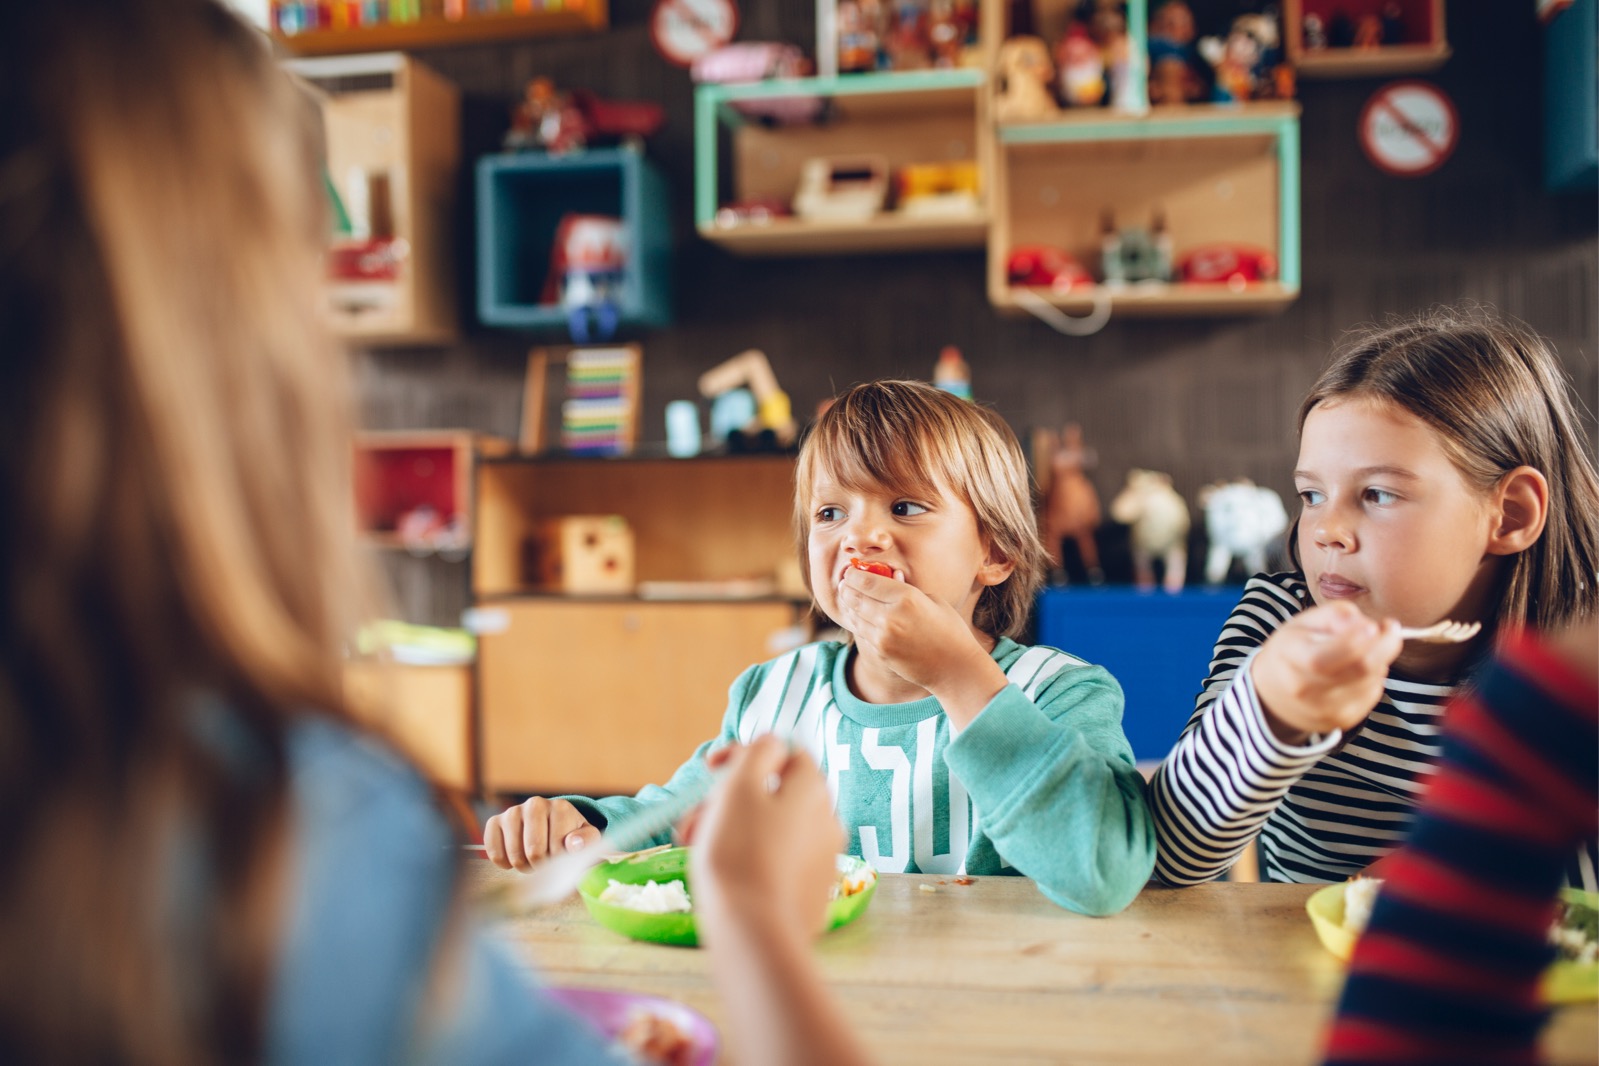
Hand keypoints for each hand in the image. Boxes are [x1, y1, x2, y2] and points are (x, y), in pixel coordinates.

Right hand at [481, 797, 600, 870]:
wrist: (551, 826)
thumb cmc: (570, 836)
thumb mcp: (588, 839)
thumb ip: (587, 842)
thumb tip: (572, 844)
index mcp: (560, 808)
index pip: (556, 849)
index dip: (558, 863)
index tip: (561, 861)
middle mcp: (535, 804)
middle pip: (534, 852)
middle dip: (541, 866)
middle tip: (545, 864)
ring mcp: (513, 811)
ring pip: (514, 854)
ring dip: (524, 866)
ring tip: (532, 861)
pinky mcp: (495, 821)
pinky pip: (494, 851)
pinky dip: (504, 862)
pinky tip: (514, 858)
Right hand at [681, 737, 843, 942]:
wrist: (753, 932)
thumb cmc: (739, 852)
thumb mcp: (740, 786)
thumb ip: (757, 752)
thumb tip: (770, 744)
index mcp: (813, 789)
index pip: (785, 753)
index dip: (745, 755)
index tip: (710, 769)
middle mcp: (827, 820)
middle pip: (772, 793)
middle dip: (728, 799)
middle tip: (695, 820)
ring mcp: (821, 860)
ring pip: (769, 829)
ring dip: (730, 829)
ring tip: (696, 849)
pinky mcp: (809, 894)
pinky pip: (775, 862)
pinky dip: (748, 859)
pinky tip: (721, 877)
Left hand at [834, 566, 996, 697]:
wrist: (954, 668)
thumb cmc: (950, 630)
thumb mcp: (934, 601)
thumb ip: (908, 588)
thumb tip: (890, 576)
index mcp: (907, 598)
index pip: (867, 581)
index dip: (853, 574)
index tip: (850, 572)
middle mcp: (891, 616)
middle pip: (855, 597)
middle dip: (846, 589)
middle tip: (844, 584)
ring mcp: (883, 637)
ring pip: (854, 616)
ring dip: (849, 606)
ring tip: (848, 598)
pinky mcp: (880, 652)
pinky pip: (861, 633)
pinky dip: (858, 623)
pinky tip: (860, 617)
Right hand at [1251, 601, 1402, 744]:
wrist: (1272, 695)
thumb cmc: (1291, 651)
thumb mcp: (1303, 623)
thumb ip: (1336, 614)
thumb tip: (1368, 625)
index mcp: (1293, 656)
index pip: (1341, 648)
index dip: (1366, 635)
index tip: (1377, 624)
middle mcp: (1307, 688)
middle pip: (1364, 666)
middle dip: (1386, 645)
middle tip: (1389, 629)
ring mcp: (1325, 708)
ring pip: (1373, 680)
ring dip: (1379, 660)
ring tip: (1365, 650)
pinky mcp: (1342, 721)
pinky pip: (1372, 694)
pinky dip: (1374, 678)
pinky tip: (1358, 671)